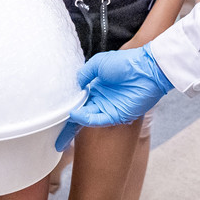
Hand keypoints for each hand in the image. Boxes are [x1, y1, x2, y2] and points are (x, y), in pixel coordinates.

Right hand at [55, 47, 173, 150]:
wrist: (146, 68)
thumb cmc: (125, 63)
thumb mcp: (99, 63)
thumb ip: (85, 74)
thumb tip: (74, 86)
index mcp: (96, 88)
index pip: (78, 101)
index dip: (66, 108)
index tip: (54, 115)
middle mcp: (100, 100)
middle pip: (80, 115)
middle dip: (67, 127)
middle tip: (54, 136)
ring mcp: (108, 109)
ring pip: (87, 119)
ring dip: (74, 122)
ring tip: (62, 124)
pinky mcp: (117, 115)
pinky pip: (99, 120)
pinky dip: (87, 119)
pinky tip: (76, 116)